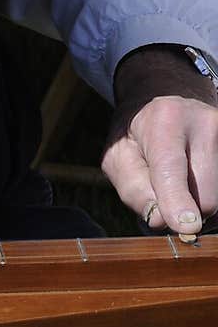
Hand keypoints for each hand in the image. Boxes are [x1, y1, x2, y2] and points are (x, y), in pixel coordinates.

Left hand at [102, 46, 217, 239]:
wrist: (168, 99)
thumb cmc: (137, 133)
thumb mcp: (118, 156)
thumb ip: (134, 190)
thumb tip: (162, 221)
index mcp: (165, 119)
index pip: (172, 168)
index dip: (178, 200)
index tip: (185, 226)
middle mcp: (205, 123)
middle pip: (206, 196)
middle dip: (184, 210)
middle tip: (164, 197)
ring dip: (198, 208)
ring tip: (179, 187)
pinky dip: (209, 199)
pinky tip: (195, 186)